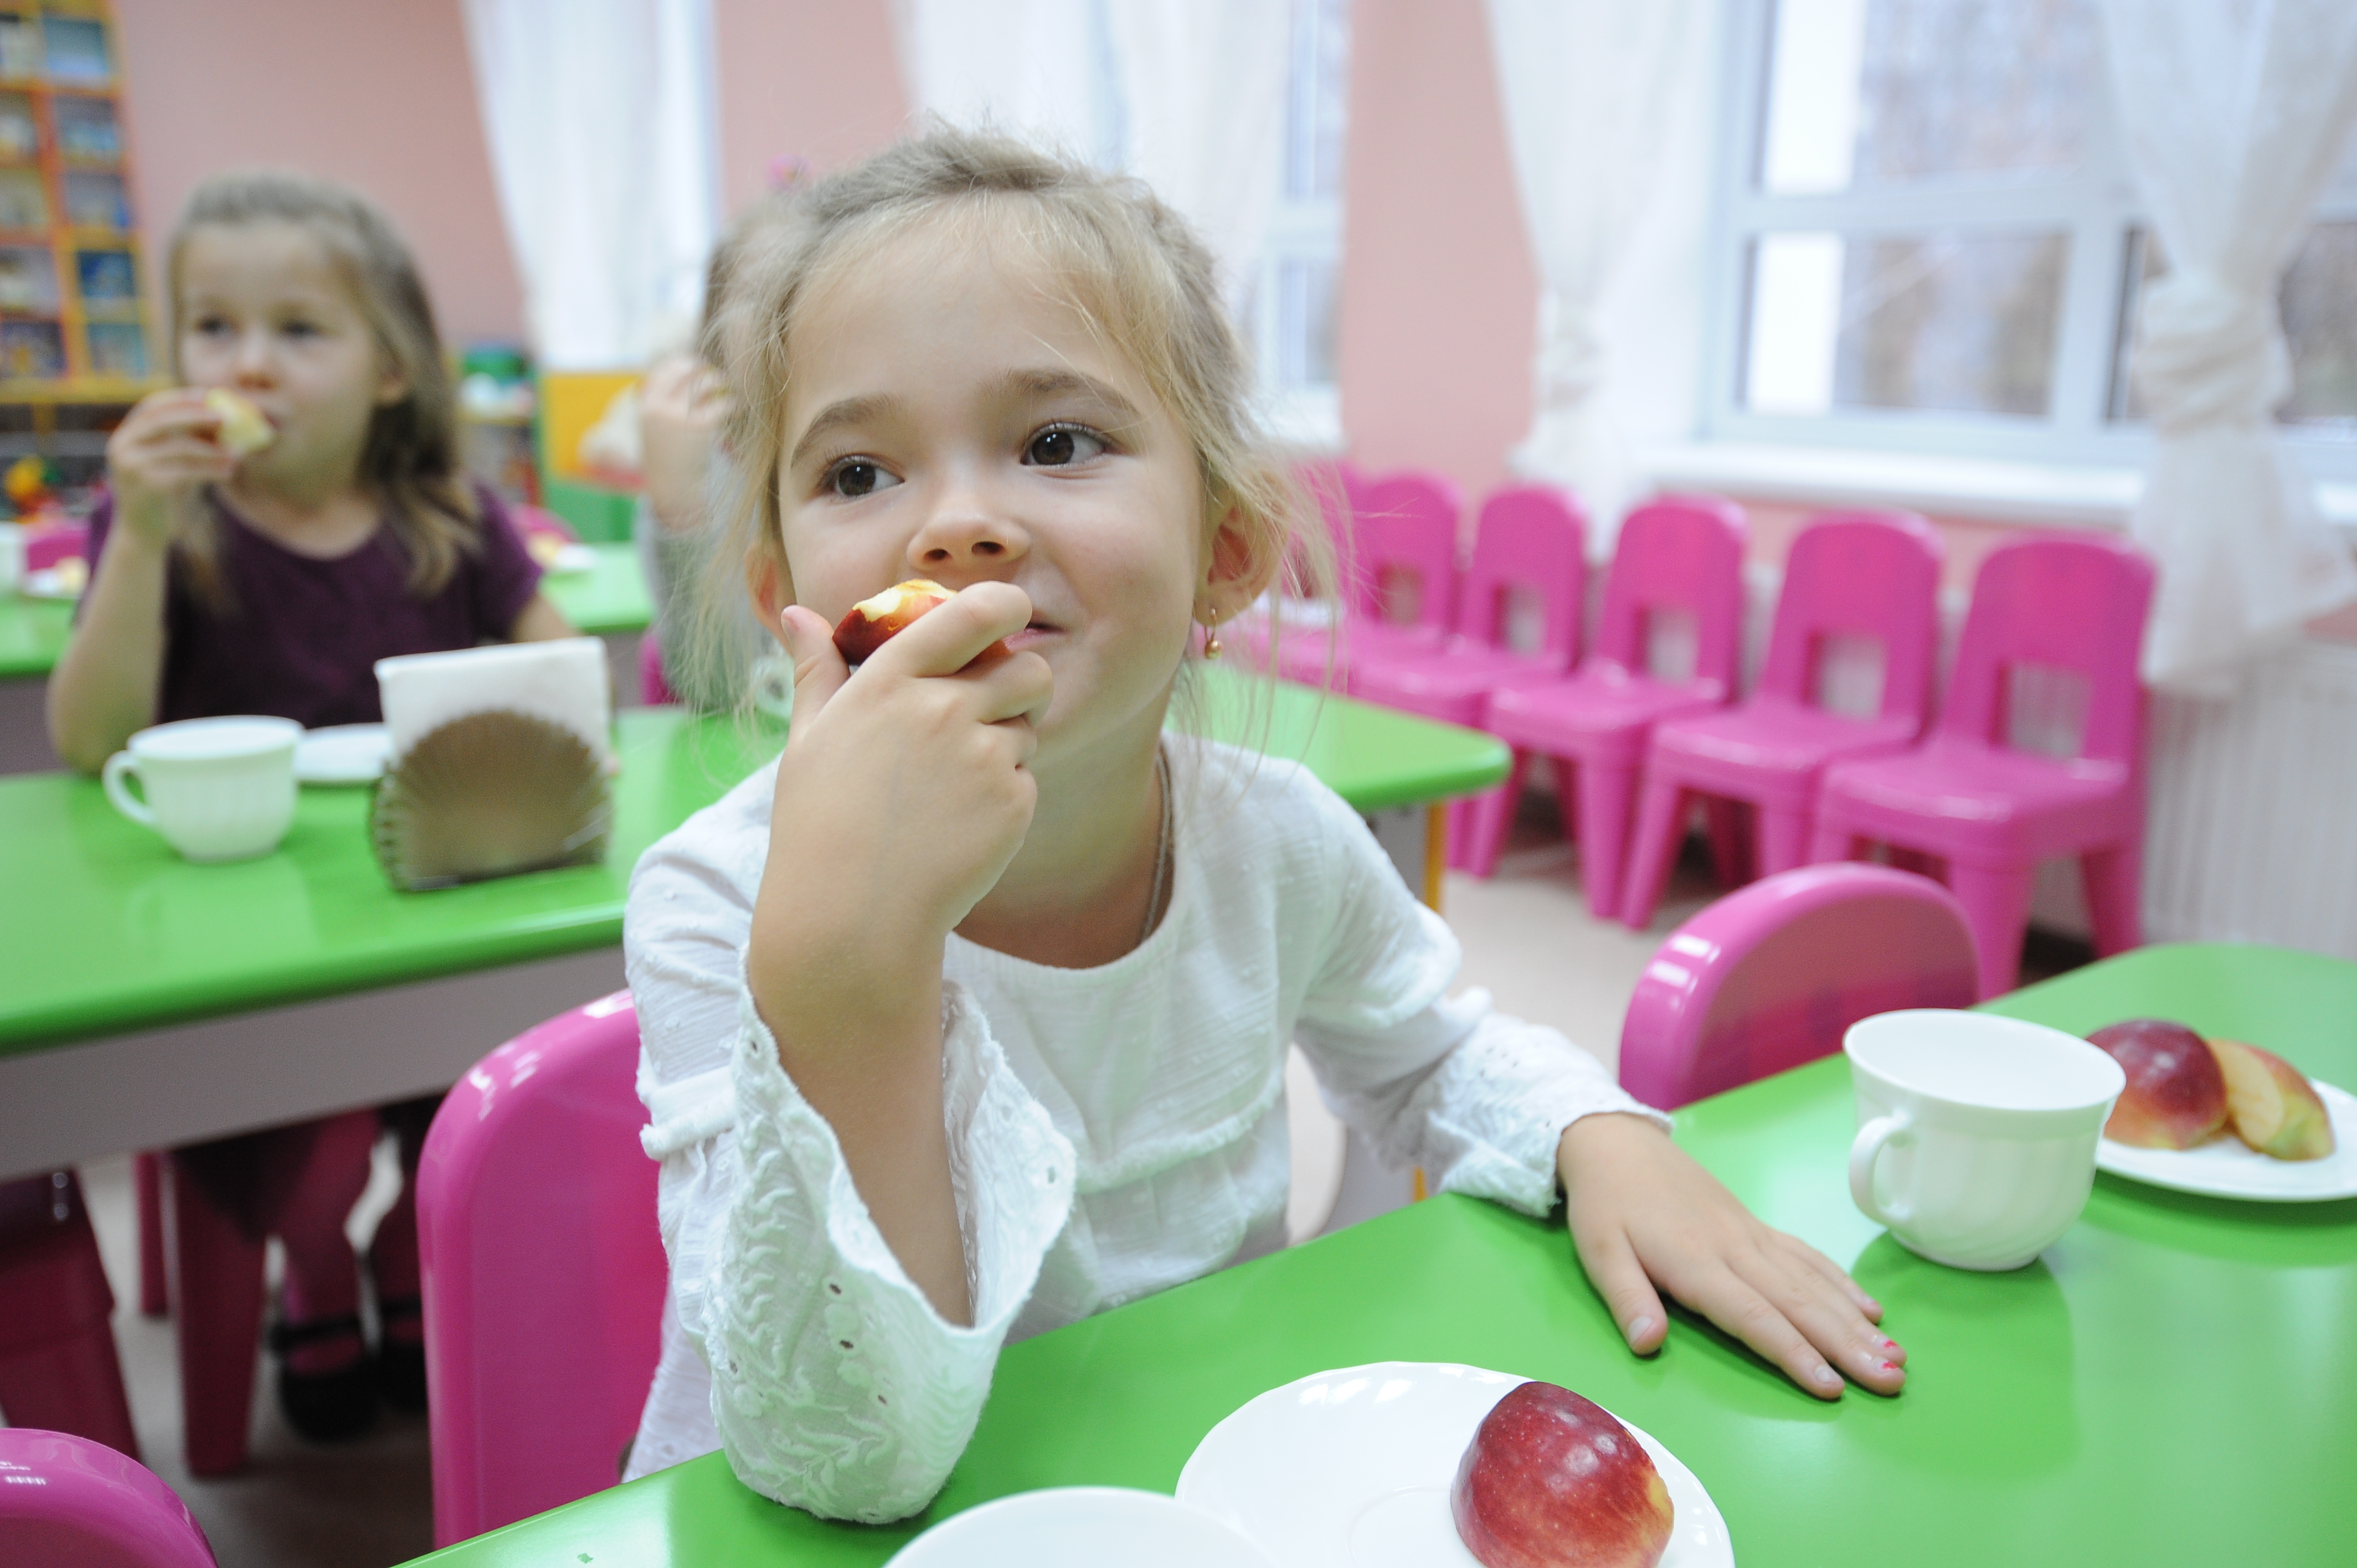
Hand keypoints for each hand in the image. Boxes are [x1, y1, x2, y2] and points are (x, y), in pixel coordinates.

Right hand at [106, 389, 234, 549]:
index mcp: (124, 437)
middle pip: (162, 420)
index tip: (207, 395)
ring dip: (212, 449)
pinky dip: (212, 469)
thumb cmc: (162, 495)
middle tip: (226, 418)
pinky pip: (187, 471)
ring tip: (236, 454)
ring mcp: (132, 466)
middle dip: (196, 416)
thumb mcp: (170, 463)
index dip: (179, 399)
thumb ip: (184, 442)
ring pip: (179, 447)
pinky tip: (229, 471)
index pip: (150, 407)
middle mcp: (122, 447)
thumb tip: (221, 419)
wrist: (143, 534)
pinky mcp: (148, 486)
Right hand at [638, 354, 726, 532]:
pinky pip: (721, 404)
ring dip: (720, 382)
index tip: (697, 365)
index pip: (665, 369)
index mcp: (646, 404)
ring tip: (728, 388)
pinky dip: (731, 402)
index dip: (684, 363)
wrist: (672, 485)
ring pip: (705, 383)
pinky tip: (735, 406)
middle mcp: (659, 407)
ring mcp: (679, 417)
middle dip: (704, 370)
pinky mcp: (700, 427)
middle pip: (686, 372)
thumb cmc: (667, 453)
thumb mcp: (656, 424)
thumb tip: (690, 372)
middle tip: (717, 376)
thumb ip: (666, 400)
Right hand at [763, 581, 1051, 959]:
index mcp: (891, 680)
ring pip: (1030, 726)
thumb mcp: (809, 740)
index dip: (1006, 604)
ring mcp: (984, 757)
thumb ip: (817, 670)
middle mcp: (944, 709)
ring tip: (952, 784)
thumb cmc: (819, 825)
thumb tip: (800, 614)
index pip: (976, 611)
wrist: (851, 918)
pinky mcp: (1013, 805)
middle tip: (992, 709)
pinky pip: (1027, 779)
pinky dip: (1004, 796)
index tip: (1008, 614)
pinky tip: (957, 824)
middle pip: (1029, 668)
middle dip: (1022, 682)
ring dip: (1007, 742)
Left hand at [1558, 1112, 1905, 1399]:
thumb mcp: (1598, 1253)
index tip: (1831, 1386)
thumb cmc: (1605, 1205)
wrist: (1618, 1143)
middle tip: (1892, 1381)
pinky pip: (1806, 1255)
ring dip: (1856, 1321)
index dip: (1793, 1352)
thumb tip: (1648, 1346)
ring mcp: (1751, 1235)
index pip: (1753, 1315)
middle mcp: (1734, 1249)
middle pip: (1799, 1303)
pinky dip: (1841, 1283)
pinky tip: (1870, 1310)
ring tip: (1897, 1355)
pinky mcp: (1756, 1226)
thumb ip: (1627, 1299)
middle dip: (1847, 1345)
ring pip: (1813, 1282)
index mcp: (1695, 1262)